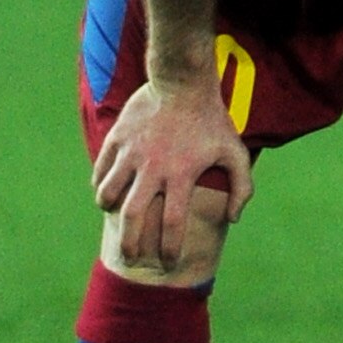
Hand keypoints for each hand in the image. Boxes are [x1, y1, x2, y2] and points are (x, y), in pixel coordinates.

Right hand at [92, 73, 254, 266]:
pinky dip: (100, 184)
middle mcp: (153, 167)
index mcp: (181, 174)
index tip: (168, 262)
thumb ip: (242, 188)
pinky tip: (107, 190)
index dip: (170, 247)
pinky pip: (101, 170)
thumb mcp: (236, 152)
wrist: (183, 80)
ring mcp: (131, 152)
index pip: (173, 223)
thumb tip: (234, 219)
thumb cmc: (212, 119)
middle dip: (130, 243)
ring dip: (109, 210)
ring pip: (108, 193)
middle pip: (132, 216)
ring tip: (115, 217)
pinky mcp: (117, 138)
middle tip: (131, 257)